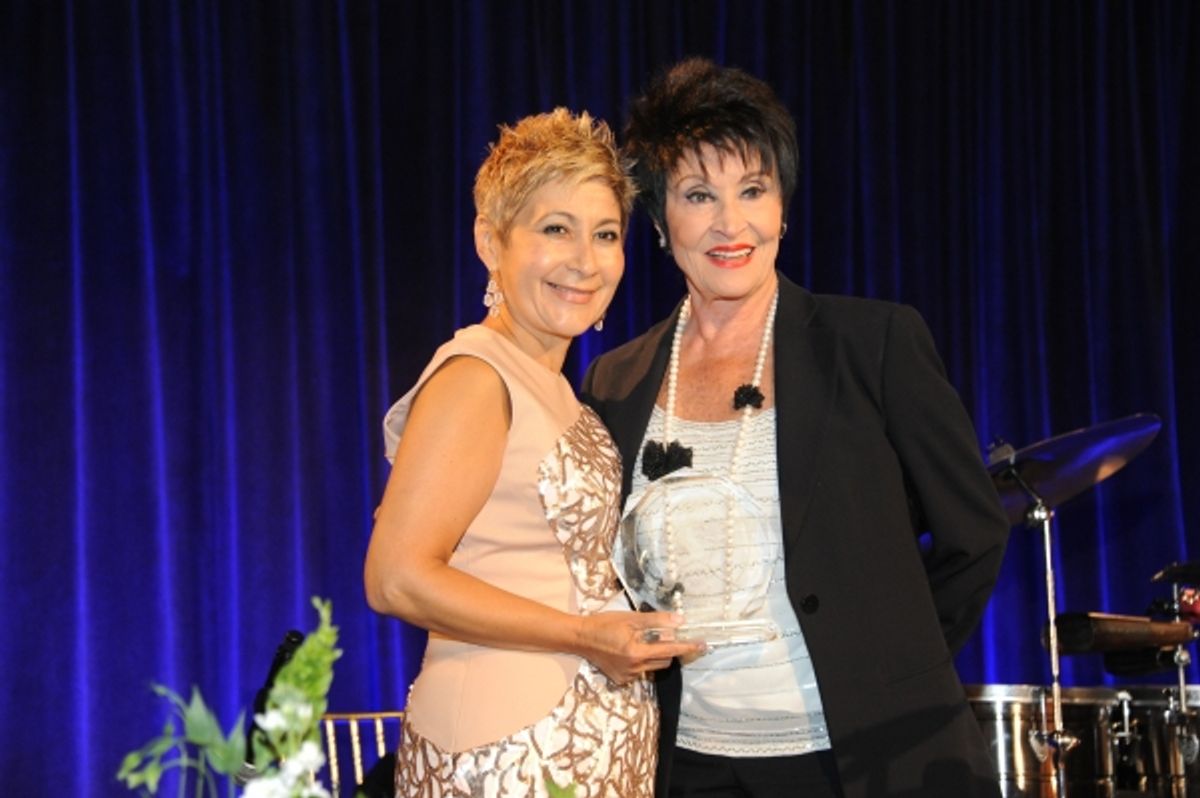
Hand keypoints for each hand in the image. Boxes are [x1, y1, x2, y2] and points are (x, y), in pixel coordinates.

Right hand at [576, 610, 704, 684]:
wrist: (580, 638)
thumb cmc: (605, 624)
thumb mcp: (631, 618)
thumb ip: (656, 621)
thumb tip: (680, 621)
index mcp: (637, 652)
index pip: (670, 650)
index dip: (687, 647)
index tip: (703, 645)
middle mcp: (634, 668)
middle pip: (664, 661)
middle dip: (668, 649)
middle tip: (661, 635)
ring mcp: (627, 676)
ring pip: (653, 667)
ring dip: (655, 655)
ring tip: (641, 641)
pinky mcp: (621, 680)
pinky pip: (641, 671)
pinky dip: (642, 661)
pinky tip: (628, 651)